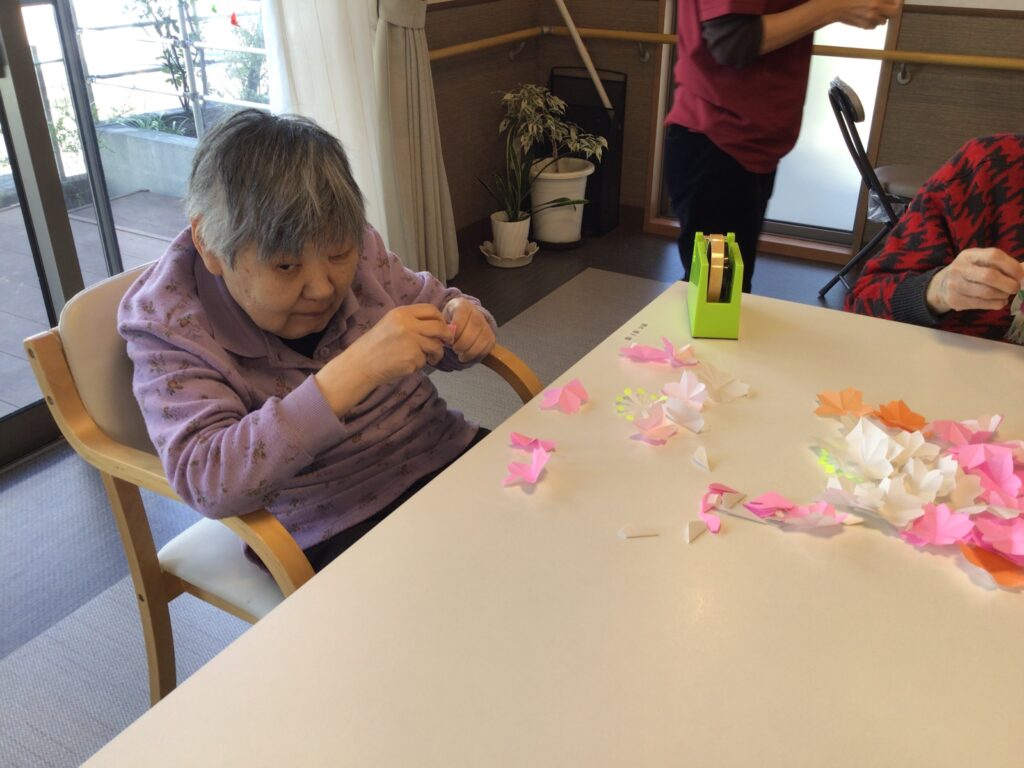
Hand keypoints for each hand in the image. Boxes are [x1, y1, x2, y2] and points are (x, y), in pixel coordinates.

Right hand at [314, 304, 452, 414]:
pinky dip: (420, 364)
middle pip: (439, 327)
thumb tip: (447, 328)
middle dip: (447, 336)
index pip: (431, 310)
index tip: (442, 327)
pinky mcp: (412, 359)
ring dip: (436, 353)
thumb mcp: (393, 324)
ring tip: (428, 357)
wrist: (361, 364)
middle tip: (447, 342)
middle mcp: (407, 325)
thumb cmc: (377, 344)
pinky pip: (425, 360)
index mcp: (402, 313)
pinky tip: (407, 363)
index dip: (441, 319)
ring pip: (436, 346)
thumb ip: (417, 323)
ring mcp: (410, 342)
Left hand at [444, 298, 495, 362]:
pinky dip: (477, 354)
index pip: (463, 312)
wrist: (459, 324)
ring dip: (471, 350)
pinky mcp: (491, 335)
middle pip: (475, 325)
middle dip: (464, 341)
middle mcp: (476, 312)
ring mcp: (485, 323)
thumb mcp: (441, 321)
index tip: (450, 338)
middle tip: (455, 349)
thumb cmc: (448, 324)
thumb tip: (446, 338)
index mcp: (462, 305)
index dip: (457, 326)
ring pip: (483, 337)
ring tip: (461, 355)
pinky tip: (468, 356)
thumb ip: (443, 327)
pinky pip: (488, 345)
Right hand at [828, 0, 900, 28]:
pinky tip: (865, 16)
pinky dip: (872, 22)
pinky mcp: (864, 26)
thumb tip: (888, 0)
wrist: (835, 7)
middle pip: (894, 13)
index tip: (896, 1)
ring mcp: (870, 19)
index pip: (896, 2)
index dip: (897, 1)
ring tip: (873, 11)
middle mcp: (875, 9)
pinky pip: (874, 26)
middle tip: (888, 7)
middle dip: (892, 10)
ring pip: (884, 20)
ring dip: (881, 16)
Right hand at [925, 248, 1023, 314]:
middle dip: (1009, 284)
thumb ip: (1003, 265)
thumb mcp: (982, 262)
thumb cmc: (970, 272)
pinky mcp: (955, 300)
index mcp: (969, 255)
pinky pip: (982, 304)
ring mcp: (955, 285)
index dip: (1011, 266)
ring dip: (1003, 295)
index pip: (993, 256)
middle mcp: (959, 268)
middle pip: (989, 276)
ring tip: (1005, 295)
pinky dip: (996, 304)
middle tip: (1015, 288)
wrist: (942, 286)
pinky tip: (998, 301)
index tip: (1021, 275)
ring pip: (986, 293)